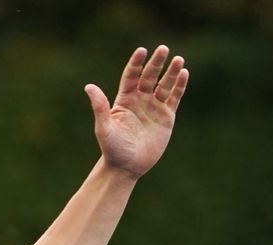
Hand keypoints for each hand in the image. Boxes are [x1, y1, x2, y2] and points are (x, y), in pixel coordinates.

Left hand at [86, 45, 187, 176]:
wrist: (126, 167)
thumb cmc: (112, 148)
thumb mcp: (104, 127)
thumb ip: (99, 107)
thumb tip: (89, 87)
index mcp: (124, 100)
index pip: (131, 76)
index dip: (136, 63)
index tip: (141, 51)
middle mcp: (140, 100)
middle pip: (149, 76)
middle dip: (156, 63)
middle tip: (163, 49)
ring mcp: (154, 107)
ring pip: (164, 85)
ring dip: (171, 72)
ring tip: (178, 59)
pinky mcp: (166, 117)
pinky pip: (174, 98)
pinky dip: (179, 86)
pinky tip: (183, 73)